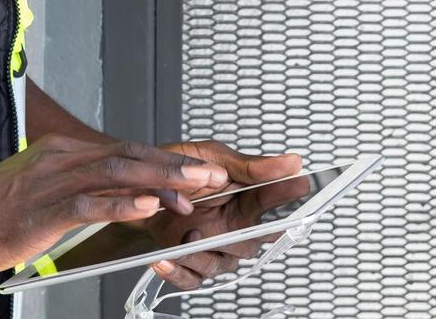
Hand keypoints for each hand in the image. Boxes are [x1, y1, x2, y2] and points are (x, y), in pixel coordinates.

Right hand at [0, 133, 228, 275]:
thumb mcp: (40, 193)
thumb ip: (78, 190)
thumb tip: (120, 197)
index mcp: (62, 154)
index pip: (125, 151)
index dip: (166, 161)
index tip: (199, 172)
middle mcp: (60, 159)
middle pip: (130, 155)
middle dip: (176, 167)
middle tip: (214, 176)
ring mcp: (51, 181)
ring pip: (117, 173)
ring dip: (161, 180)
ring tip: (194, 190)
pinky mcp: (41, 209)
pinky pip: (88, 203)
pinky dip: (122, 203)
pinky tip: (147, 206)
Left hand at [148, 140, 303, 289]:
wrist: (136, 185)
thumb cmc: (177, 171)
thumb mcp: (212, 157)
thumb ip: (250, 166)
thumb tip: (291, 162)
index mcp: (246, 199)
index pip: (274, 200)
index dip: (287, 194)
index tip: (299, 185)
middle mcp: (235, 227)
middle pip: (253, 241)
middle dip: (245, 234)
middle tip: (232, 225)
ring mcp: (214, 248)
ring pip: (222, 263)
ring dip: (202, 254)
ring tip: (186, 239)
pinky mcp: (190, 264)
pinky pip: (193, 279)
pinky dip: (179, 272)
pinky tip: (165, 260)